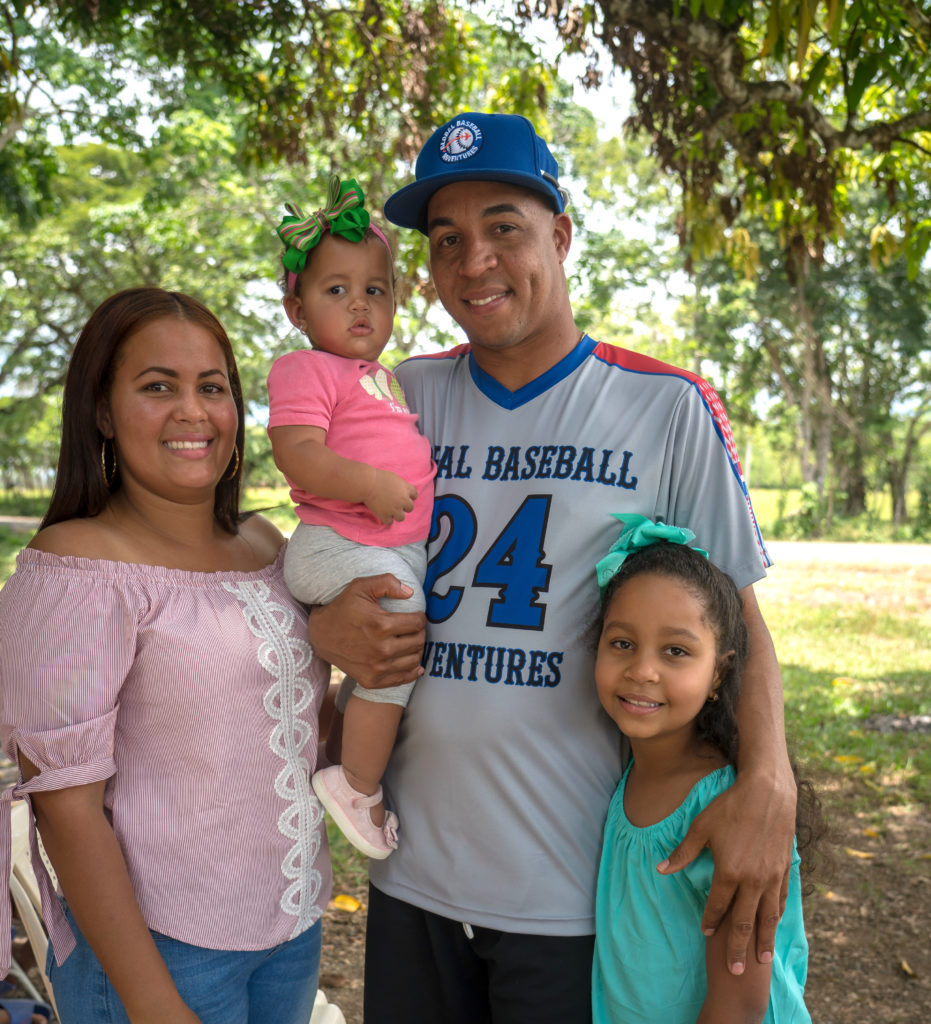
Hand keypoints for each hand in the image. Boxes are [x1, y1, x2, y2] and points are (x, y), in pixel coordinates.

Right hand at [307, 573, 424, 687]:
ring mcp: (377, 667)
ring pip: (414, 660)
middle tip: (414, 629)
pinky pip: (402, 679)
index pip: (417, 623)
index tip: (416, 616)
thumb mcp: (360, 587)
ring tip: (411, 642)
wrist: (320, 635)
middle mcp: (381, 649)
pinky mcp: (371, 680)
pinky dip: (411, 672)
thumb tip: (410, 592)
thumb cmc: (342, 608)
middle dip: (420, 633)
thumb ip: (387, 583)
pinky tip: (414, 664)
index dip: (420, 618)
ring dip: (417, 650)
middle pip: (418, 642)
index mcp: (381, 625)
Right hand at [363, 470, 417, 524]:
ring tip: (390, 511)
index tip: (403, 497)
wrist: (367, 483)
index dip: (409, 496)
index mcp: (406, 489)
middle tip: (396, 504)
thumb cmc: (379, 478)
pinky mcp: (385, 516)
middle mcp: (403, 500)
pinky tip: (383, 514)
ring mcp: (395, 509)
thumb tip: (402, 491)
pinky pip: (389, 522)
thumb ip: (401, 486)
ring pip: (401, 518)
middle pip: (410, 508)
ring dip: (396, 515)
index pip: (414, 495)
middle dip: (404, 506)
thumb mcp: (395, 478)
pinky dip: (386, 519)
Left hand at [657, 767, 795, 973]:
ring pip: (768, 916)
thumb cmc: (730, 807)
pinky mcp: (784, 869)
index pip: (717, 906)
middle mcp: (752, 880)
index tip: (706, 934)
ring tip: (762, 958)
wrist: (768, 792)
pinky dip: (777, 914)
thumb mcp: (701, 827)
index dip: (710, 921)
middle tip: (735, 971)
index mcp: (729, 871)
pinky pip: (781, 898)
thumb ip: (683, 853)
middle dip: (738, 947)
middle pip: (744, 921)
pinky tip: (774, 923)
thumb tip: (661, 869)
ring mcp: (771, 876)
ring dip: (764, 939)